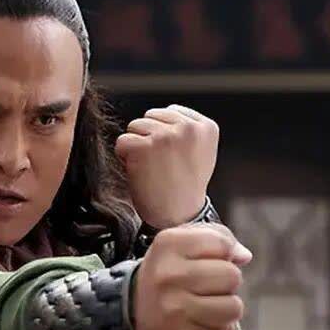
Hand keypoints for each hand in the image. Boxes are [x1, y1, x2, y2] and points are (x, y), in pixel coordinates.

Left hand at [115, 105, 218, 228]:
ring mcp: (166, 136)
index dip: (165, 134)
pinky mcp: (143, 146)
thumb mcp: (200, 151)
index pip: (169, 112)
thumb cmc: (185, 187)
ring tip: (152, 168)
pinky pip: (122, 141)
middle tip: (161, 165)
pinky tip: (140, 172)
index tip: (174, 157)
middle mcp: (188, 128)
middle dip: (150, 137)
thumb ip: (187, 129)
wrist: (178, 217)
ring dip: (137, 146)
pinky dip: (124, 158)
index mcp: (206, 126)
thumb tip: (161, 113)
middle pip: (150, 116)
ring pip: (135, 126)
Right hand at [133, 223, 252, 329]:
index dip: (225, 252)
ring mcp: (175, 310)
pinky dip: (218, 328)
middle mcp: (168, 275)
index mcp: (168, 244)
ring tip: (207, 305)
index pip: (223, 244)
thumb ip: (218, 238)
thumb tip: (244, 256)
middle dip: (227, 282)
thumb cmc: (168, 272)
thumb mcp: (183, 242)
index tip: (210, 260)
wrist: (133, 312)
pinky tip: (199, 322)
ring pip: (234, 307)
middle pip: (232, 276)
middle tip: (208, 286)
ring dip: (226, 307)